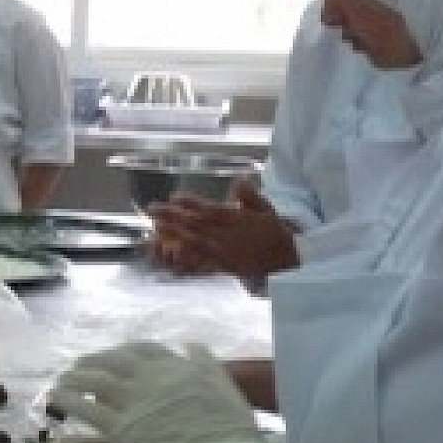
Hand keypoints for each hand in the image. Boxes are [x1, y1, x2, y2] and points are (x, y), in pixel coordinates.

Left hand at [47, 342, 285, 442]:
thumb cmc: (233, 437)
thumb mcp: (225, 389)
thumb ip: (206, 365)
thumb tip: (191, 344)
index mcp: (179, 367)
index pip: (143, 350)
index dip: (123, 352)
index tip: (112, 356)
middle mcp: (154, 378)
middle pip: (112, 361)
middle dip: (92, 362)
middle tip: (78, 367)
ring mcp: (136, 402)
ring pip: (94, 380)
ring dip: (73, 379)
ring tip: (61, 382)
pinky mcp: (122, 429)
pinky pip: (86, 409)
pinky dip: (68, 400)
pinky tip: (57, 400)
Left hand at [152, 179, 298, 285]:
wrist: (289, 262)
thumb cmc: (277, 235)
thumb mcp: (269, 211)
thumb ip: (251, 196)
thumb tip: (241, 176)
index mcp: (239, 218)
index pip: (211, 208)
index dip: (191, 202)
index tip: (174, 196)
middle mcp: (229, 234)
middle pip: (197, 223)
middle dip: (174, 216)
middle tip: (153, 209)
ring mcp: (226, 251)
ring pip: (196, 241)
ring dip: (175, 234)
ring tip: (157, 227)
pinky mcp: (225, 266)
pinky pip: (203, 262)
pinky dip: (187, 258)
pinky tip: (173, 254)